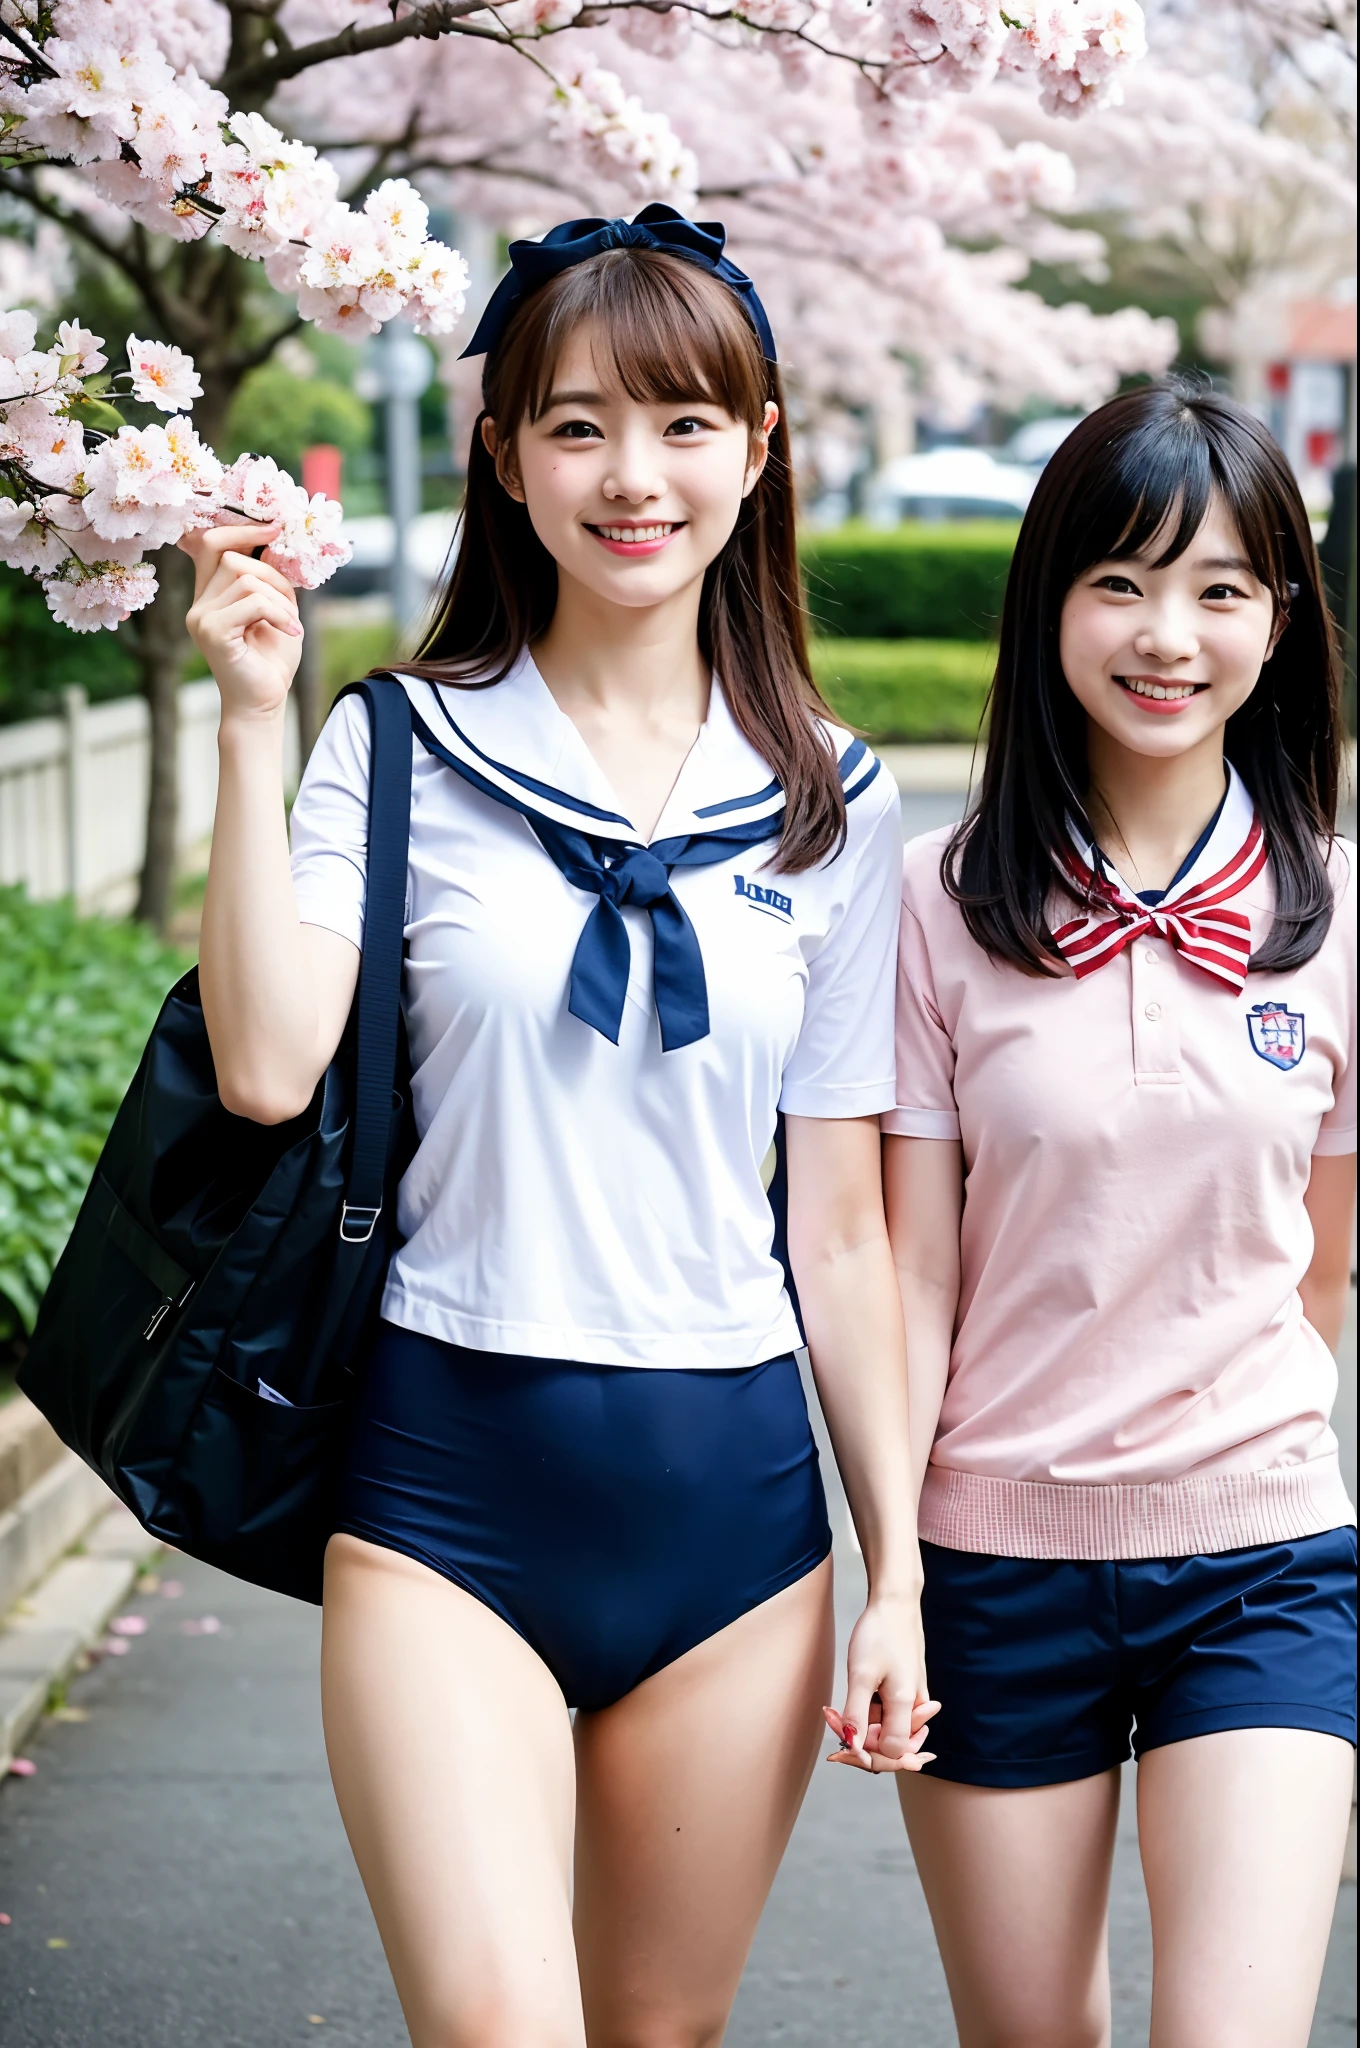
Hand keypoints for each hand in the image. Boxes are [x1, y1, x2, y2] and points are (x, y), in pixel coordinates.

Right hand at [181, 520, 302, 722]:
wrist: (264, 702)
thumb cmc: (271, 660)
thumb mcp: (280, 609)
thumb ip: (273, 578)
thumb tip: (273, 541)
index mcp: (210, 594)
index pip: (211, 543)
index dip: (240, 529)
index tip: (274, 527)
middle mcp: (199, 603)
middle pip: (232, 557)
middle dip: (273, 577)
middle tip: (290, 610)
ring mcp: (200, 617)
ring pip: (246, 578)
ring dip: (280, 601)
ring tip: (290, 626)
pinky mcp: (212, 631)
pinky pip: (253, 601)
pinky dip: (279, 614)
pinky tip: (291, 633)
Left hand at [823, 1593, 938, 1773]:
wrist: (895, 1604)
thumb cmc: (879, 1634)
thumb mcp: (861, 1674)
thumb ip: (857, 1714)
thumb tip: (853, 1748)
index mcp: (908, 1705)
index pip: (892, 1754)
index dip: (866, 1754)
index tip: (839, 1743)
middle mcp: (916, 1708)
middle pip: (893, 1748)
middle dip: (863, 1745)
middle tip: (835, 1727)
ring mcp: (914, 1700)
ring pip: (890, 1732)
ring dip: (865, 1730)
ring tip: (838, 1714)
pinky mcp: (908, 1693)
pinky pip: (891, 1717)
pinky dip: (872, 1717)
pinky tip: (856, 1706)